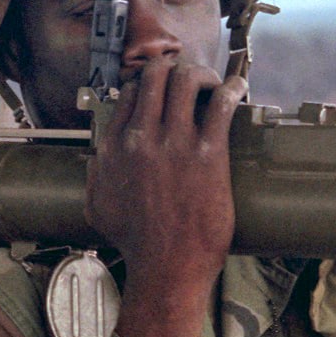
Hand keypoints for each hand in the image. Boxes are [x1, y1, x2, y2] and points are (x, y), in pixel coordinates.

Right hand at [84, 57, 246, 336]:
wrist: (165, 267)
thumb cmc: (135, 243)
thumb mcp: (98, 206)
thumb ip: (96, 174)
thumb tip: (99, 157)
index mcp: (114, 147)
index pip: (131, 91)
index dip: (151, 82)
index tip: (165, 87)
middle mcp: (140, 137)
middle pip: (157, 74)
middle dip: (176, 69)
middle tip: (192, 80)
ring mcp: (174, 144)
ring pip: (186, 80)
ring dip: (204, 74)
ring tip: (215, 85)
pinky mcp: (207, 154)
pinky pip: (221, 105)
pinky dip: (232, 89)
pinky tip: (239, 88)